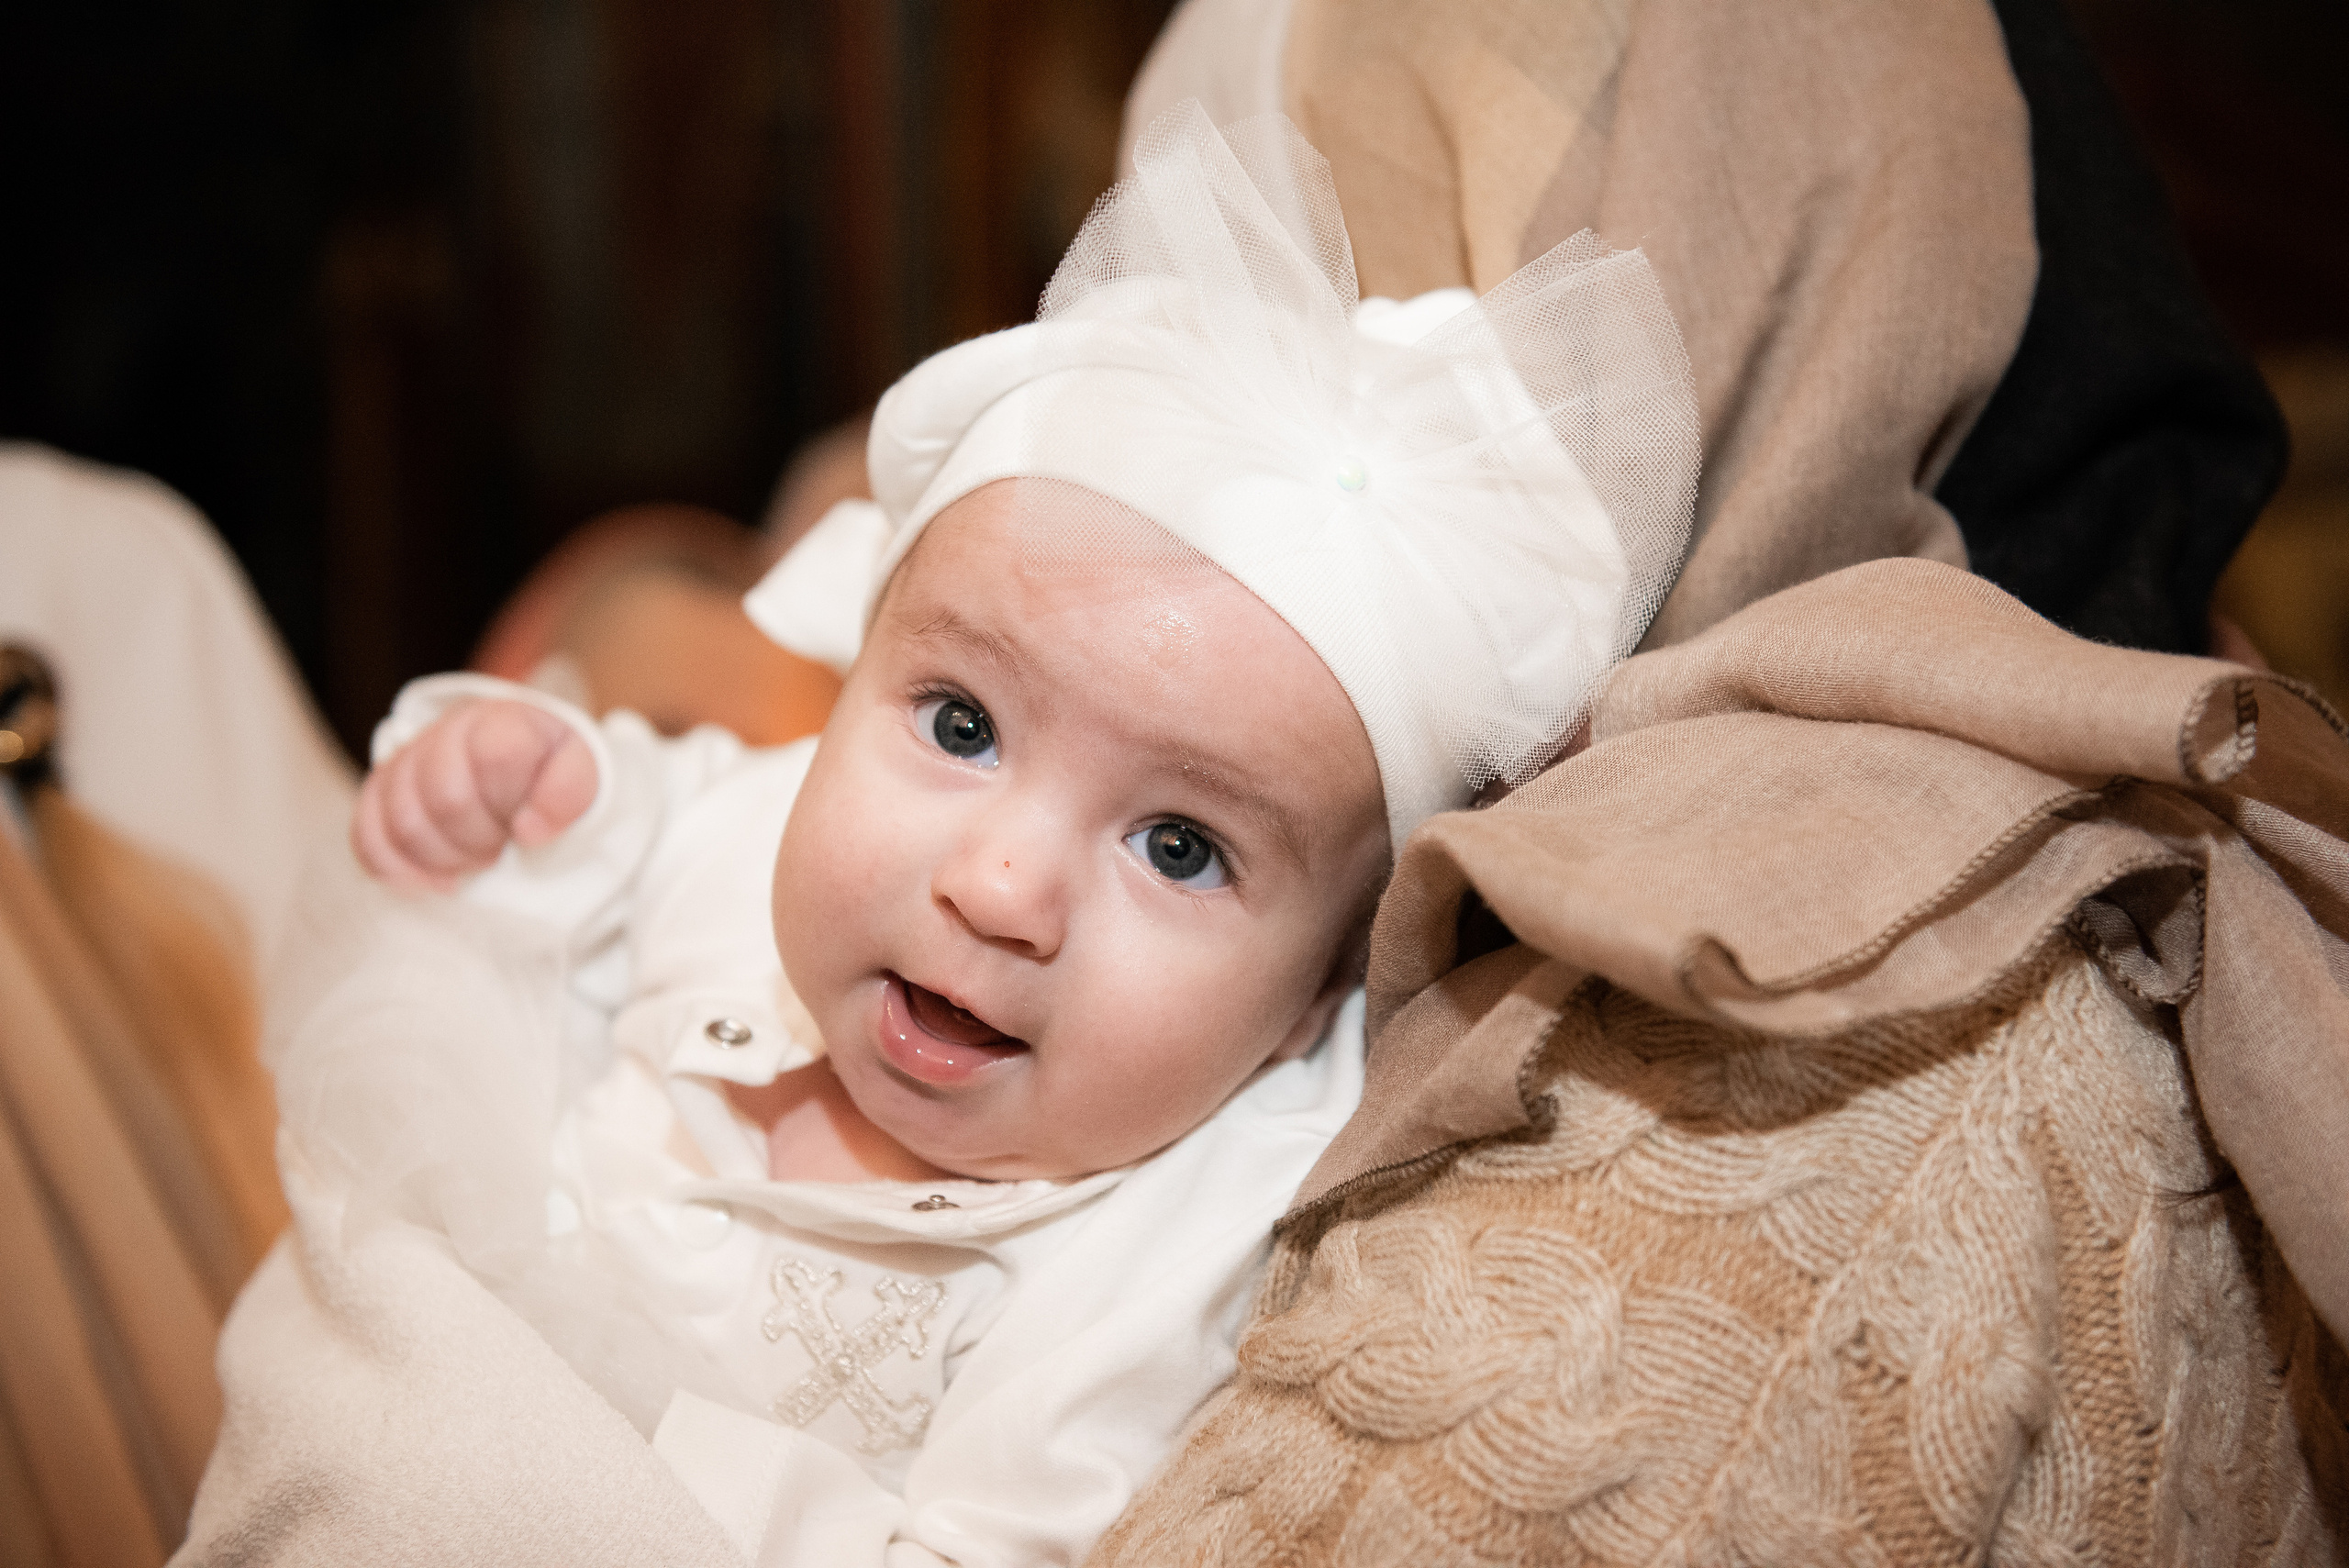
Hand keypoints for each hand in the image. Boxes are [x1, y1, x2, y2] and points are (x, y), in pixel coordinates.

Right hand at [352, 699, 596, 890]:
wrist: (514, 759)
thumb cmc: (547, 771)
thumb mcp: (580, 772)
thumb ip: (569, 791)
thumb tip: (528, 832)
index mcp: (500, 721)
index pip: (494, 757)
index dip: (509, 805)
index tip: (524, 828)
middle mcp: (446, 732)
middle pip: (447, 800)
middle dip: (479, 840)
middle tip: (499, 850)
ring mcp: (406, 761)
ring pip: (404, 823)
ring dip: (445, 858)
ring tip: (473, 861)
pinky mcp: (378, 794)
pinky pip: (368, 838)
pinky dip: (399, 869)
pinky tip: (434, 879)